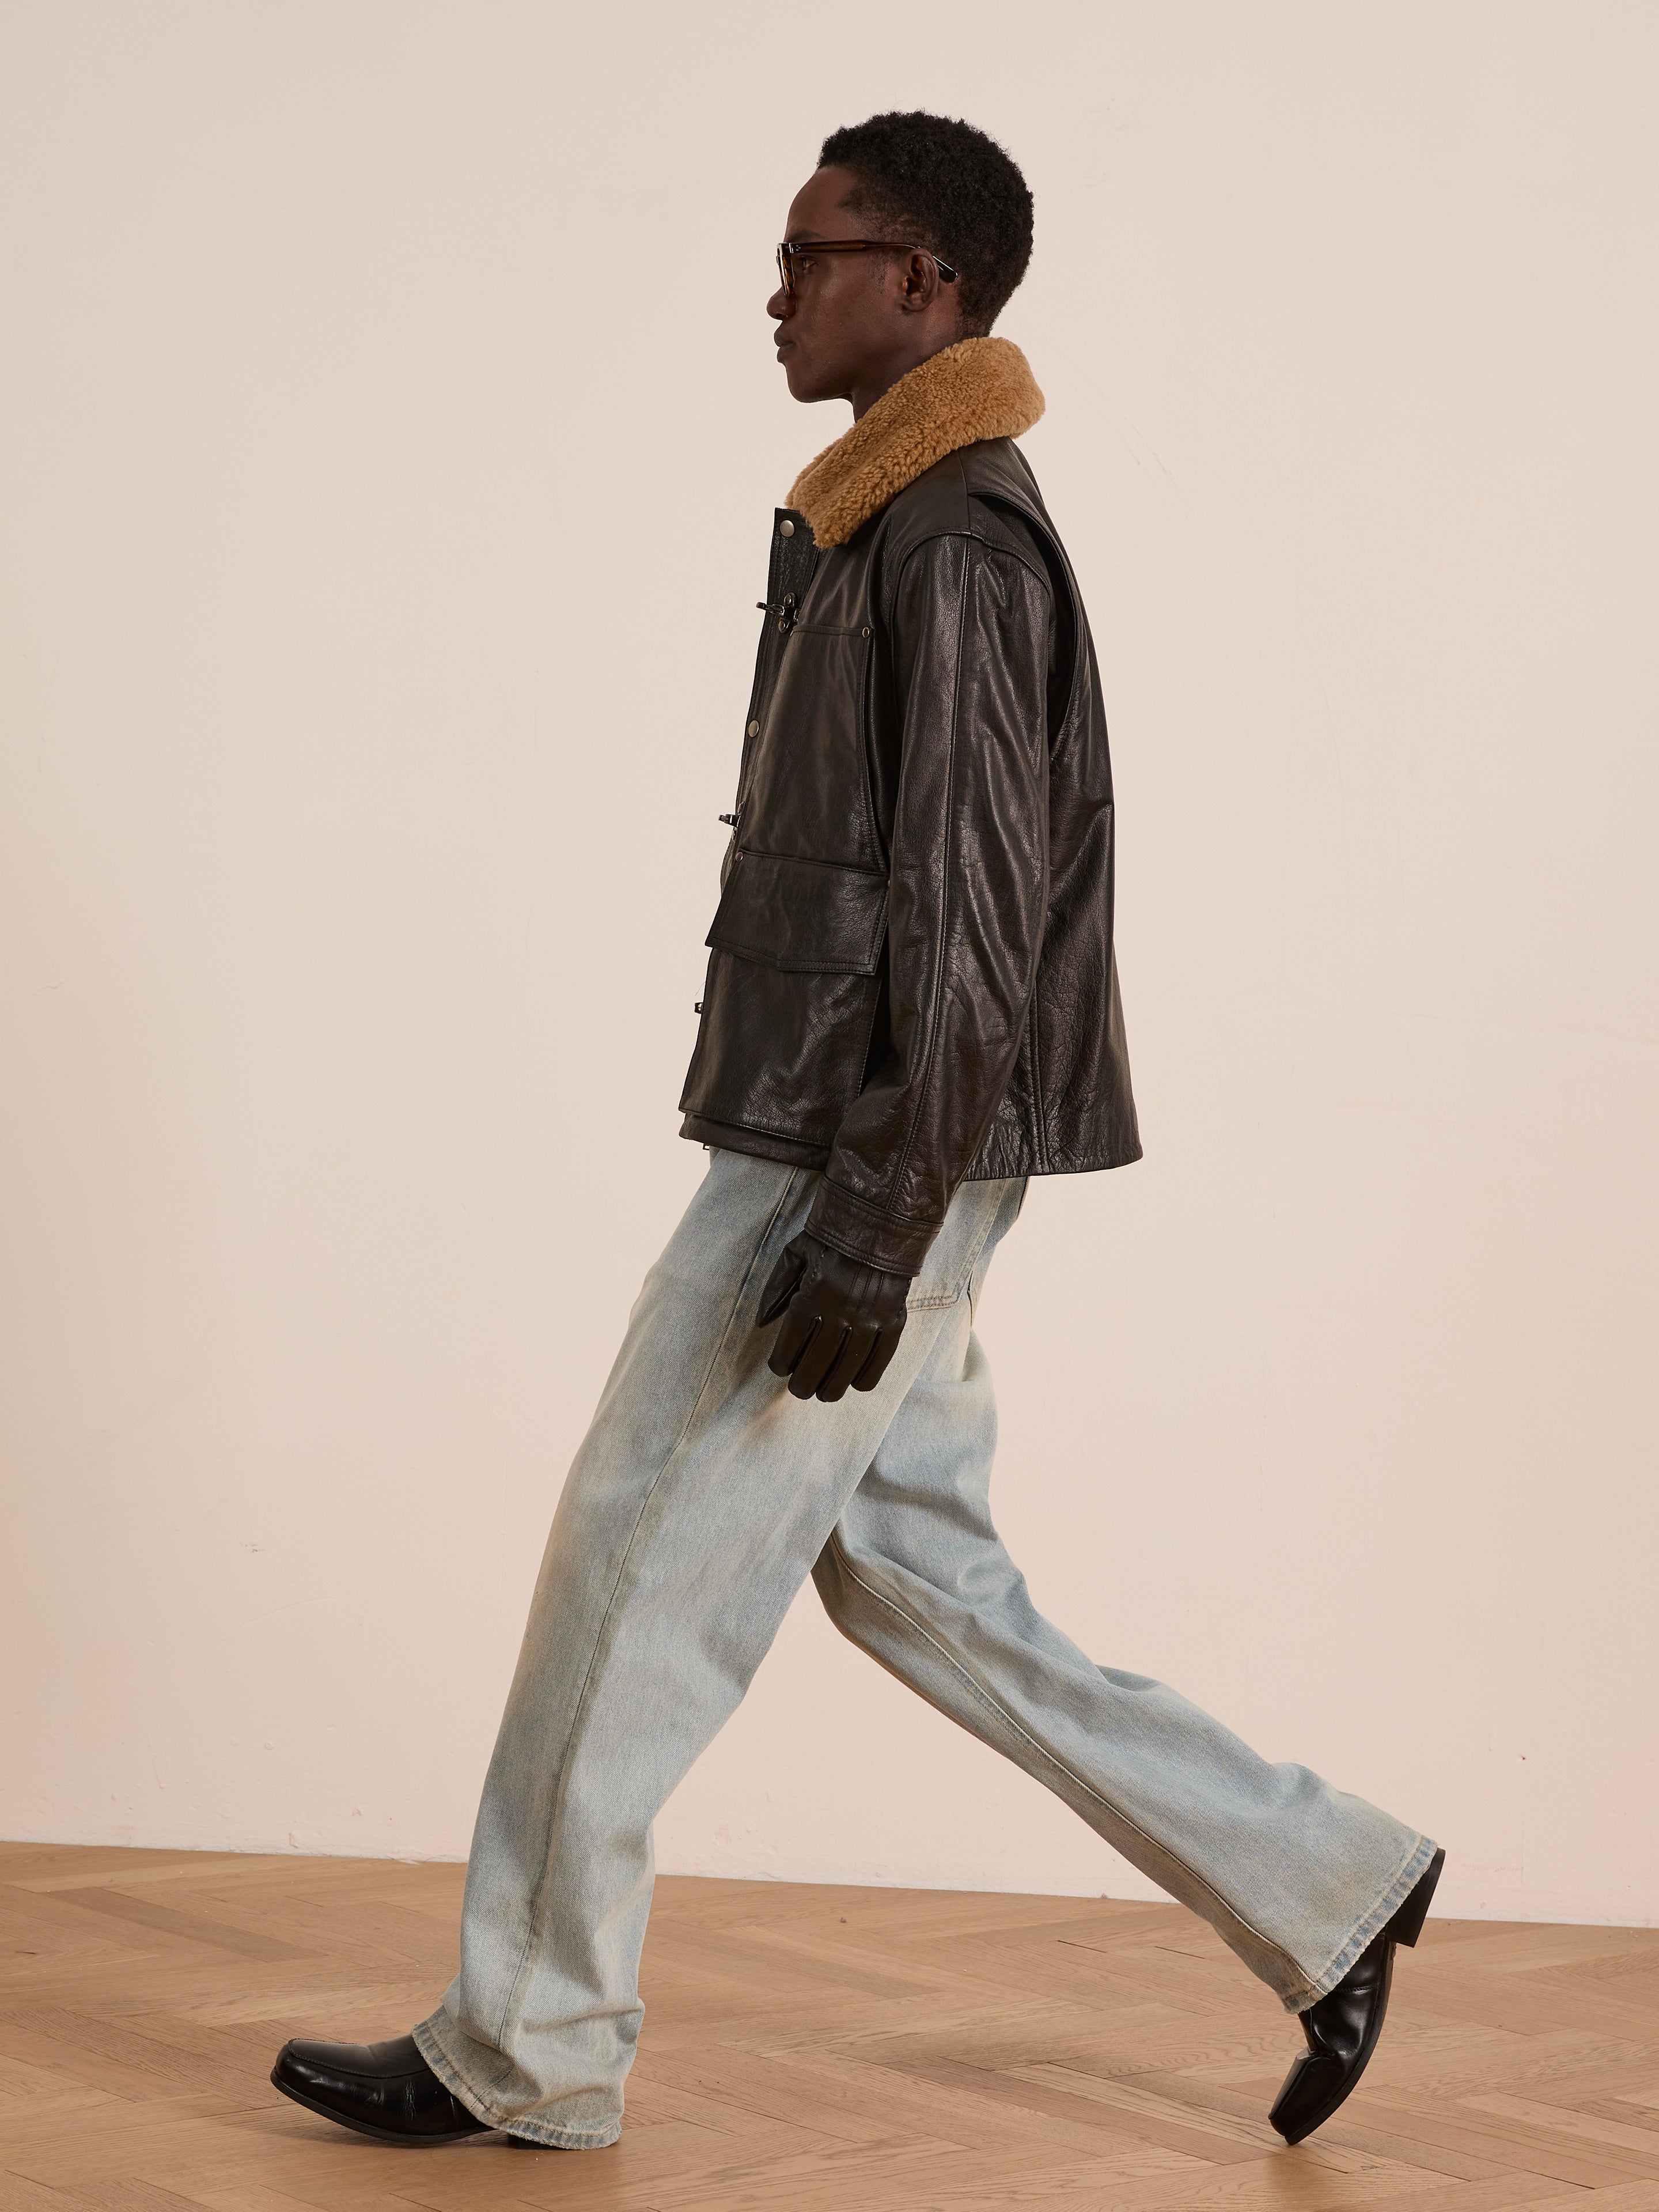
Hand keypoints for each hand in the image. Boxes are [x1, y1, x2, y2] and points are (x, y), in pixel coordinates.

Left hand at [755, 1232, 910, 1402]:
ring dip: (832, 1388)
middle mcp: (840, 1311)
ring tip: (823, 1394)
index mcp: (812, 1295)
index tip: (780, 1369)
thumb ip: (775, 1288)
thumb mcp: (794, 1253)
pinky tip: (855, 1383)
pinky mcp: (893, 1321)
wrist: (881, 1221)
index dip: (782, 1364)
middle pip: (816, 1364)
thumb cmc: (832, 1237)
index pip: (791, 1345)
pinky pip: (878, 1361)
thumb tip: (761, 1323)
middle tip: (799, 1390)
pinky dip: (865, 1378)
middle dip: (803, 1383)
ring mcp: (869, 1319)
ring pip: (846, 1369)